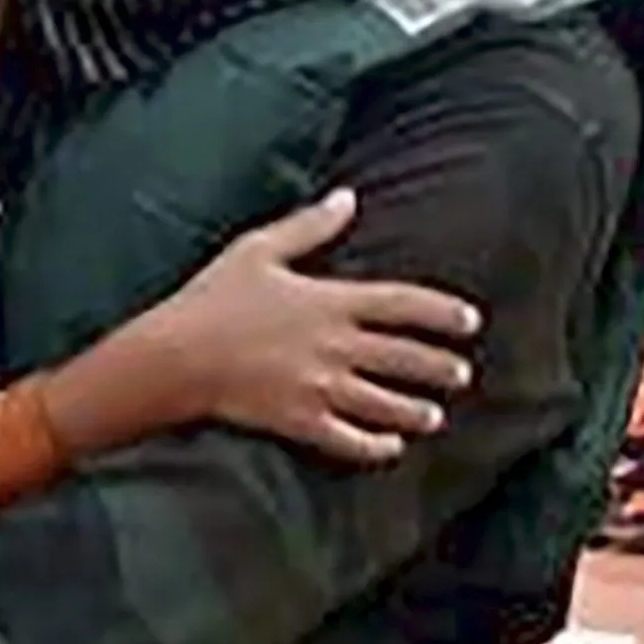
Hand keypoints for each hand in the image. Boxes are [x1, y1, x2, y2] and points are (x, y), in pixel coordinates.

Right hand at [134, 189, 482, 467]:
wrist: (172, 356)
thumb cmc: (211, 299)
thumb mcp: (258, 250)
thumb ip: (309, 226)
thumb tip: (348, 197)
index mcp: (329, 301)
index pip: (403, 305)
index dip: (441, 313)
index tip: (470, 321)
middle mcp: (333, 347)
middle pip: (403, 358)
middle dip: (439, 368)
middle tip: (462, 374)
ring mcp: (318, 388)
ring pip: (384, 404)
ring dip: (415, 411)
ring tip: (436, 416)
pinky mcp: (298, 422)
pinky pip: (348, 440)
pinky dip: (375, 446)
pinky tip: (391, 446)